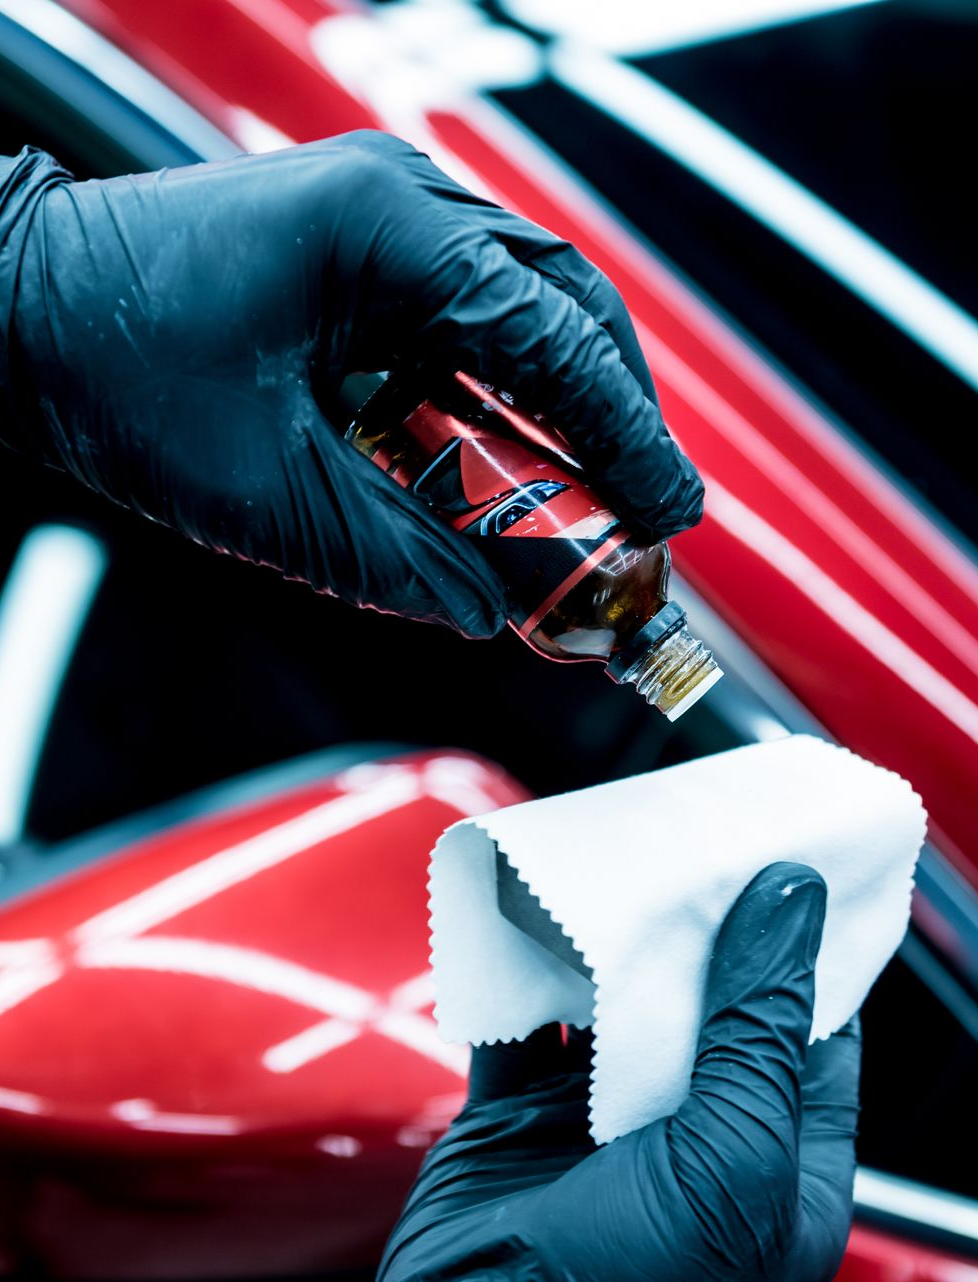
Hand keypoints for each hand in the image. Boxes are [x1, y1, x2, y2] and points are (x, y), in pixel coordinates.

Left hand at [1, 135, 702, 635]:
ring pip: (527, 309)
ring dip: (567, 405)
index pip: (556, 338)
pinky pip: (468, 322)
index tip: (669, 513)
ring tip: (592, 496)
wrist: (13, 315)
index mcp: (385, 229)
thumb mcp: (271, 497)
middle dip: (616, 415)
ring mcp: (382, 219)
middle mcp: (400, 202)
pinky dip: (503, 395)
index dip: (627, 437)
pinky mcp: (360, 257)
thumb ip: (400, 561)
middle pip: (567, 307)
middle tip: (646, 510)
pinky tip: (510, 458)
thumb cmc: (112, 371)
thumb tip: (486, 610)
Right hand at [379, 863, 860, 1280]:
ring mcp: (597, 1128)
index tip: (787, 872)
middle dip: (695, 931)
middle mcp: (686, 1140)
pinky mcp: (517, 1120)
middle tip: (691, 851)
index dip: (801, 951)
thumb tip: (790, 904)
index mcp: (770, 1164)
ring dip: (604, 945)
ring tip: (612, 875)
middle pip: (701, 1006)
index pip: (806, 1034)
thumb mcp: (737, 1155)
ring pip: (611, 1005)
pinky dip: (518, 974)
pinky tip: (524, 929)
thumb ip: (759, 1029)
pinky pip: (520, 1025)